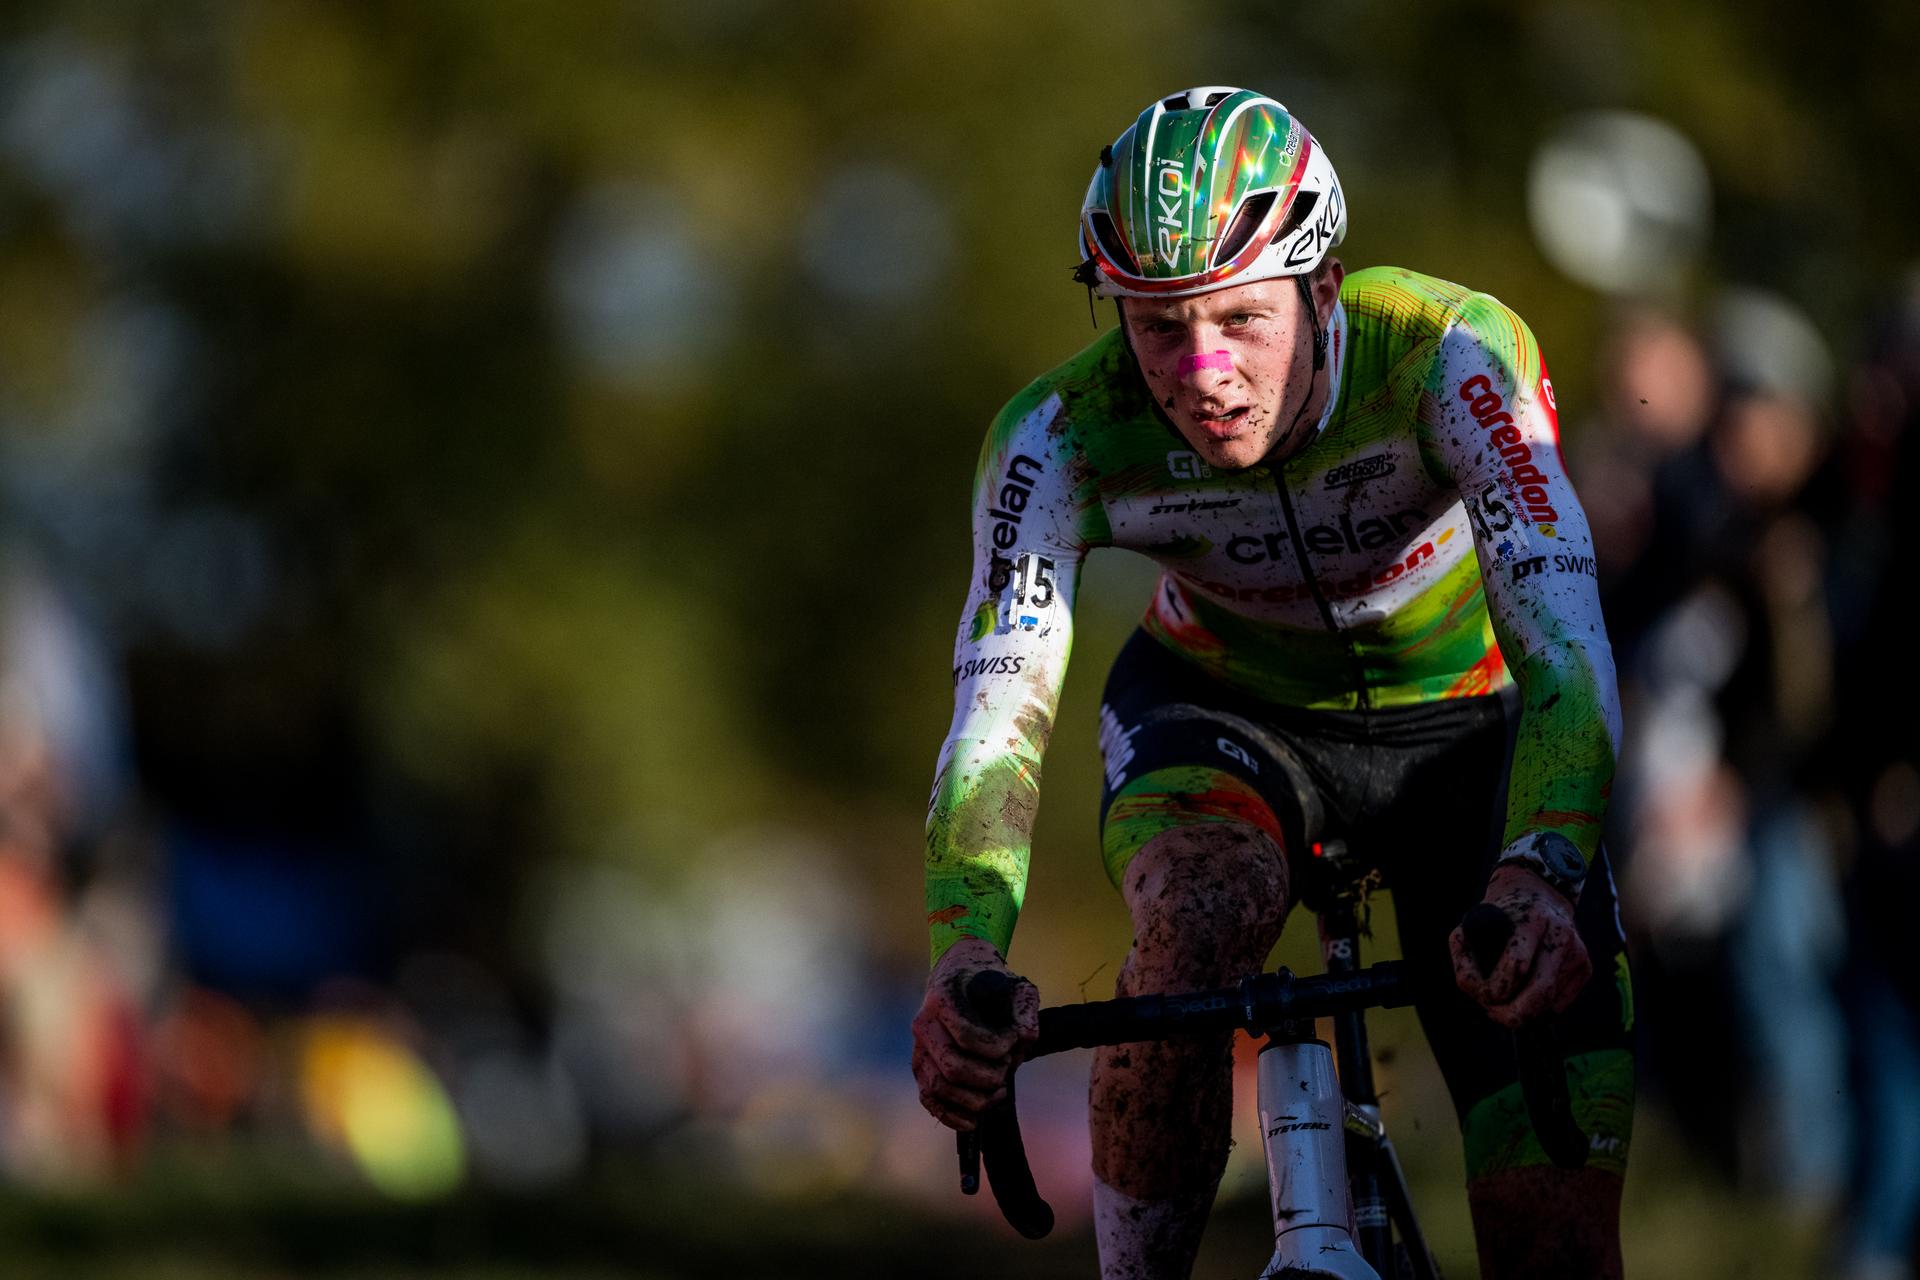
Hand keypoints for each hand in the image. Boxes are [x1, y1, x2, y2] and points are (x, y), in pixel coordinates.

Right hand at [909, 938, 1039, 1131]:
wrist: (962, 976)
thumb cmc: (992, 981)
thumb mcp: (1016, 986)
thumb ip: (1025, 1012)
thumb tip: (1023, 1040)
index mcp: (942, 997)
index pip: (967, 1036)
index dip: (997, 1047)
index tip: (1014, 1040)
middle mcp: (923, 1023)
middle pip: (953, 1067)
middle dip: (989, 1076)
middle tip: (1008, 1066)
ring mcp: (919, 1048)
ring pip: (940, 1088)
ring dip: (975, 1099)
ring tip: (999, 1091)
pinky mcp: (921, 1069)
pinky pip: (929, 1101)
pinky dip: (951, 1116)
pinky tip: (974, 1121)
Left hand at [1448, 864, 1590, 1029]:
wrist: (1539, 895)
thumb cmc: (1499, 917)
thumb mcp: (1473, 924)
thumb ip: (1464, 956)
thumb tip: (1475, 991)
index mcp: (1531, 919)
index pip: (1516, 964)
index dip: (1496, 989)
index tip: (1483, 995)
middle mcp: (1561, 934)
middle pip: (1540, 991)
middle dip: (1514, 1014)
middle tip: (1495, 1015)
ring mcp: (1577, 952)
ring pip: (1550, 1003)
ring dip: (1524, 1013)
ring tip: (1505, 1004)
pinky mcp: (1585, 967)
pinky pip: (1561, 1004)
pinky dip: (1540, 1009)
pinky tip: (1525, 994)